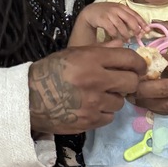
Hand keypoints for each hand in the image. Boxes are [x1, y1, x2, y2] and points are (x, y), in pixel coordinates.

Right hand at [29, 45, 145, 134]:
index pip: (128, 58)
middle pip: (131, 82)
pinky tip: (91, 107)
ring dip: (113, 98)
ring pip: (120, 101)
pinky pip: (109, 116)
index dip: (138, 63)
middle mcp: (95, 80)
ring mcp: (93, 102)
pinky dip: (103, 112)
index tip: (139, 67)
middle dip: (129, 81)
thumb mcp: (72, 54)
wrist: (28, 99)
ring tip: (98, 95)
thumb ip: (100, 50)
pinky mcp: (90, 121)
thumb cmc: (50, 72)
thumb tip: (123, 45)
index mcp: (91, 59)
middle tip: (121, 82)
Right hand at [78, 2, 145, 41]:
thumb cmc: (106, 14)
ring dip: (126, 34)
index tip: (147, 30)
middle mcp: (117, 9)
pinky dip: (115, 35)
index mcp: (122, 7)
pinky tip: (117, 39)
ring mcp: (109, 14)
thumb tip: (140, 29)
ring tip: (127, 40)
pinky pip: (111, 29)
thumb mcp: (117, 13)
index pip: (135, 14)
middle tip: (138, 36)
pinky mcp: (102, 19)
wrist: (90, 11)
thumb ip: (127, 18)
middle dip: (135, 29)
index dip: (142, 23)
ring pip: (121, 25)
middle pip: (130, 19)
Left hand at [134, 20, 167, 114]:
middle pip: (161, 90)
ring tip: (132, 96)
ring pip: (166, 105)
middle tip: (126, 83)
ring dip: (147, 102)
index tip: (134, 60)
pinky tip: (148, 103)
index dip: (147, 62)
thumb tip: (152, 23)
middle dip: (140, 88)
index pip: (165, 64)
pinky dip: (160, 108)